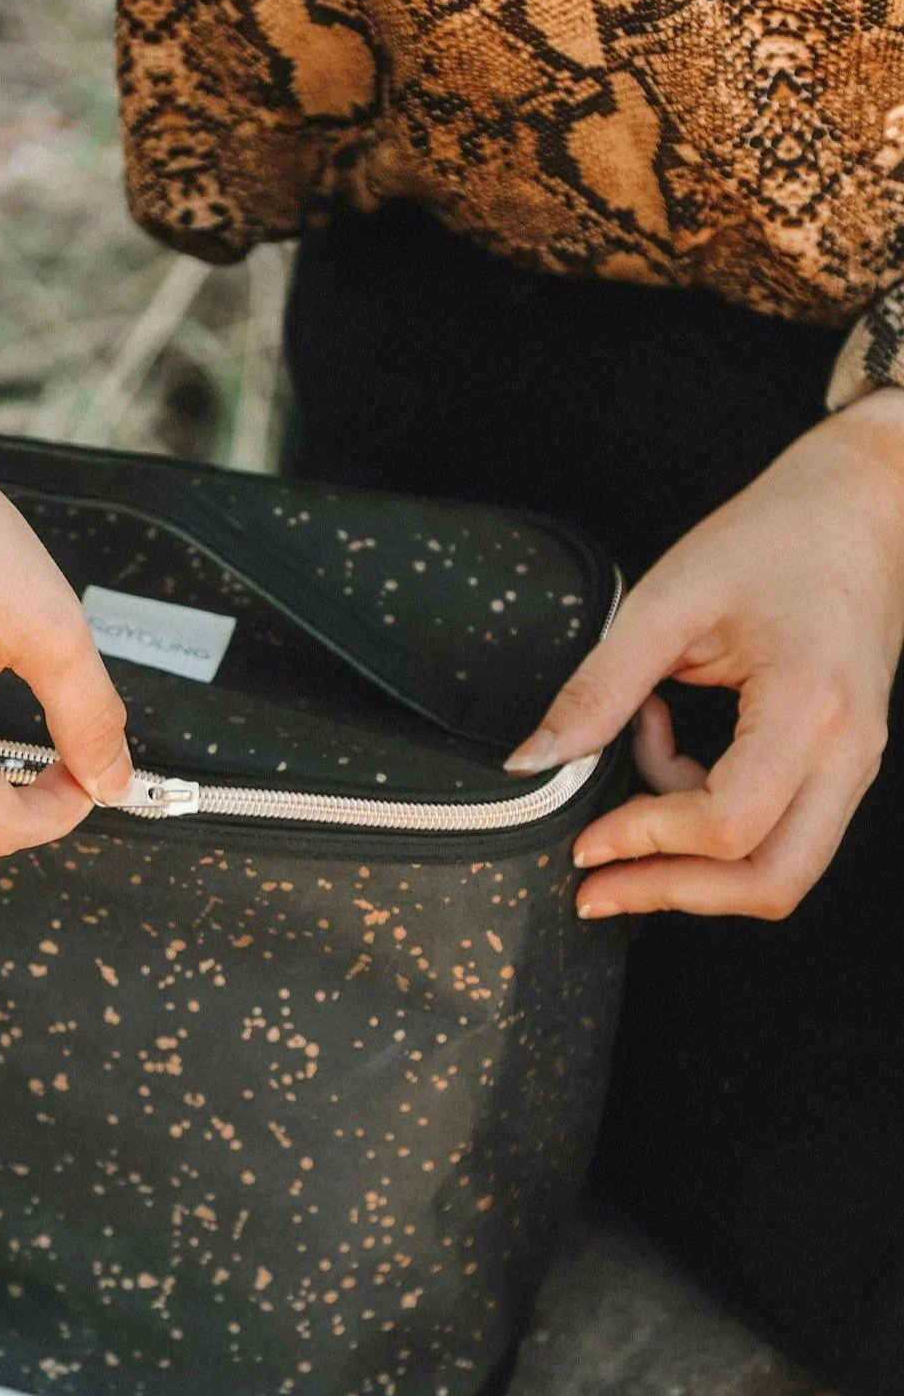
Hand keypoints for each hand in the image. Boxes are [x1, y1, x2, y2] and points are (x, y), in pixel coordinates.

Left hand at [505, 389, 903, 919]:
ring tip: (626, 795)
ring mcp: (853, 762)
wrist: (863, 503)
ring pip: (780, 866)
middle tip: (596, 888)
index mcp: (809, 707)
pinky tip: (662, 752)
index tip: (582, 841)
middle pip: (773, 879)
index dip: (645, 843)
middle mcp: (848, 751)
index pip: (729, 825)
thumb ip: (596, 690)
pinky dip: (709, 818)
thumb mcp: (665, 603)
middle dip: (675, 892)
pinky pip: (778, 827)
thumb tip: (532, 761)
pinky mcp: (838, 760)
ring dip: (691, 860)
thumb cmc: (776, 536)